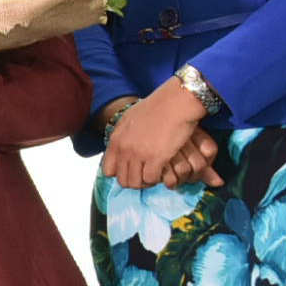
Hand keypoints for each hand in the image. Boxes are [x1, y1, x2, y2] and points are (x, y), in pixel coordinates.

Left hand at [105, 89, 223, 190]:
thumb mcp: (131, 119)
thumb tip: (123, 148)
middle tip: (147, 175)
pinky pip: (151, 180)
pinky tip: (164, 170)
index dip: (120, 173)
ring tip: (156, 174)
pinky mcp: (155, 158)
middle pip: (123, 180)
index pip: (108, 170)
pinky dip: (158, 179)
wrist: (177, 101)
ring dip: (146, 182)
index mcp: (116, 138)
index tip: (132, 170)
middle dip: (135, 181)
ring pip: (136, 183)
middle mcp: (124, 148)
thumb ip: (124, 136)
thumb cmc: (159, 107)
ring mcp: (138, 154)